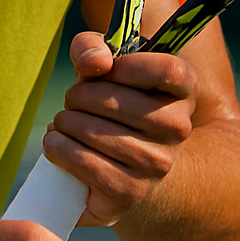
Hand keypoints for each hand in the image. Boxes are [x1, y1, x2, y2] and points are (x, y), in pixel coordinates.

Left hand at [43, 31, 197, 226]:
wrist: (125, 163)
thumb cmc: (112, 101)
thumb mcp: (104, 65)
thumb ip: (93, 47)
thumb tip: (94, 63)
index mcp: (183, 90)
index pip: (170, 70)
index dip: (130, 65)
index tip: (106, 68)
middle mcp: (178, 129)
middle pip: (116, 100)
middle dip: (79, 95)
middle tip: (72, 101)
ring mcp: (157, 165)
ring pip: (94, 132)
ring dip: (65, 122)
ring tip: (64, 123)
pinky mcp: (129, 193)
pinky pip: (84, 163)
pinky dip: (59, 148)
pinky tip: (55, 142)